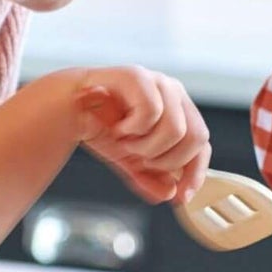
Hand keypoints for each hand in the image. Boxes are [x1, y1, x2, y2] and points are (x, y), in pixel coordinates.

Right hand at [72, 66, 211, 205]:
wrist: (70, 110)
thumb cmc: (103, 127)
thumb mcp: (130, 161)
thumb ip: (150, 178)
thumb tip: (169, 193)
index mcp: (179, 110)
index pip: (201, 144)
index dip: (195, 172)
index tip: (182, 195)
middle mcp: (174, 93)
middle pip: (194, 138)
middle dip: (165, 160)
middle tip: (139, 158)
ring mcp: (158, 82)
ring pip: (175, 129)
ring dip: (146, 147)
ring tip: (126, 142)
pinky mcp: (138, 76)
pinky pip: (151, 112)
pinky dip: (133, 129)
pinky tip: (119, 127)